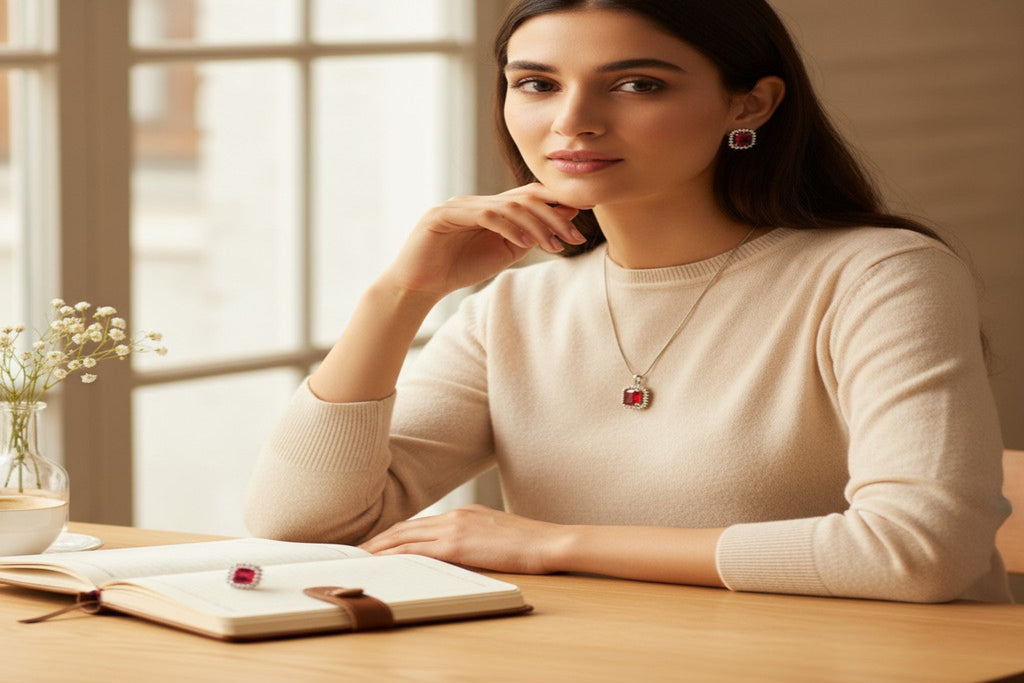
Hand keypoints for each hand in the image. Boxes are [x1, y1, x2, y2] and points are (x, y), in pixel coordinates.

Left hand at [360, 504, 565, 574]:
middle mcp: (455, 515)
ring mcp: (455, 528)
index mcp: (464, 513)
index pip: (421, 523)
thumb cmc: (530, 543)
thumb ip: (473, 538)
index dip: (396, 533)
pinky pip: (418, 549)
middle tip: (360, 550)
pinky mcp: (458, 545)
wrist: (548, 542)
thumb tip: (459, 552)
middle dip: (381, 539)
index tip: (380, 542)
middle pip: (407, 527)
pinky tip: (384, 561)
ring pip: (406, 536)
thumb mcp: (496, 534)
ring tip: (363, 557)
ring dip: (381, 546)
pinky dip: (396, 553)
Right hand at [381, 183, 586, 297]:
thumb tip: (562, 220)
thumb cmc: (459, 269)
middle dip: (553, 216)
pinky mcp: (444, 214)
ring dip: (537, 225)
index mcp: (491, 207)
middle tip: (575, 236)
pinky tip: (525, 242)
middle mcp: (477, 200)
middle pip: (524, 197)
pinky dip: (509, 227)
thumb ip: (528, 236)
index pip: (529, 197)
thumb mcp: (504, 253)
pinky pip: (486, 215)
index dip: (557, 205)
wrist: (419, 285)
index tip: (581, 224)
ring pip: (508, 205)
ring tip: (555, 244)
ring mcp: (460, 204)